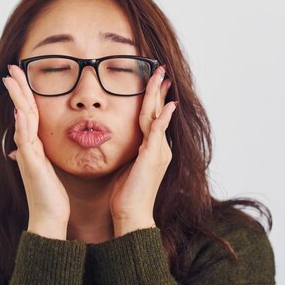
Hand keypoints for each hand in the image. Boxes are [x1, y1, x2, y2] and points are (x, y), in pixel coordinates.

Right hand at [2, 64, 70, 239]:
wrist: (49, 218)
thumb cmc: (52, 196)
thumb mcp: (51, 170)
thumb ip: (43, 155)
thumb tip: (35, 147)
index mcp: (35, 146)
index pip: (29, 113)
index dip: (25, 93)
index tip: (21, 76)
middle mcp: (28, 147)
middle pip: (21, 110)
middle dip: (17, 88)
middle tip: (11, 68)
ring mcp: (27, 154)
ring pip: (21, 119)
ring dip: (17, 97)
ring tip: (12, 79)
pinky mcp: (31, 164)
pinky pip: (26, 139)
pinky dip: (22, 123)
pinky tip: (20, 109)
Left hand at [109, 65, 175, 236]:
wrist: (131, 215)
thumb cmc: (125, 195)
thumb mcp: (125, 168)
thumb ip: (127, 152)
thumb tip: (117, 141)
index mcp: (152, 149)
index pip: (153, 117)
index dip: (153, 98)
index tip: (153, 81)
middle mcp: (160, 148)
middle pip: (158, 111)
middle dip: (159, 89)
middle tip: (161, 69)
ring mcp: (158, 152)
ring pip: (158, 116)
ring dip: (159, 95)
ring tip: (161, 76)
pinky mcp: (152, 157)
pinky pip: (158, 131)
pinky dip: (163, 117)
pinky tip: (167, 105)